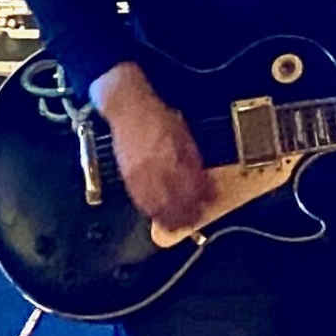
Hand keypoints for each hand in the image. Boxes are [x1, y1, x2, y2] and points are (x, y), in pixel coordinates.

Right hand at [92, 72, 209, 234]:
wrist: (130, 110)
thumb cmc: (158, 120)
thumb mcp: (185, 137)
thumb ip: (194, 162)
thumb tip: (206, 184)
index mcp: (177, 157)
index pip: (194, 187)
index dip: (202, 199)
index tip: (207, 204)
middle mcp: (160, 169)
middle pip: (176, 202)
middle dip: (186, 215)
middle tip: (192, 220)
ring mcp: (142, 175)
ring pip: (158, 207)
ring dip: (168, 219)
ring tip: (175, 225)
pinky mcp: (128, 178)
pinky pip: (141, 201)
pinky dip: (151, 211)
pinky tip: (156, 214)